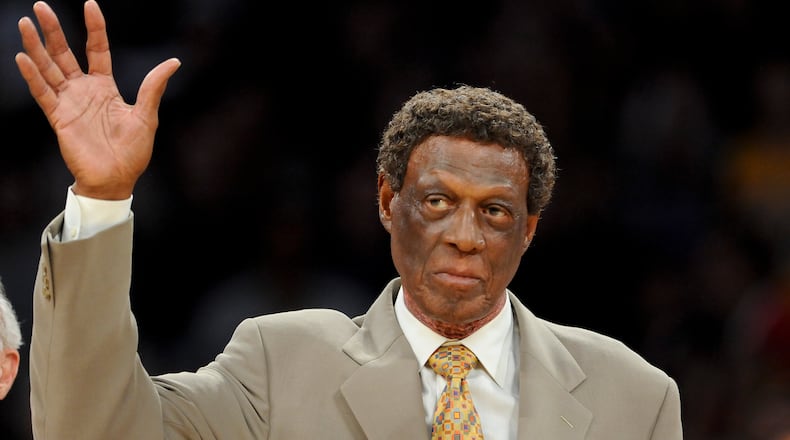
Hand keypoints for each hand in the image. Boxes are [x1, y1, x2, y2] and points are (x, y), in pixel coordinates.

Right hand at [15, 0, 180, 199]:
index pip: (97, 49)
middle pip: (65, 53)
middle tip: (40, 6)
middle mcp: (84, 91)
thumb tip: (173, 61)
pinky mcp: (59, 118)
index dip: (94, 28)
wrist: (117, 180)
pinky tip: (24, 58)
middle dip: (54, 30)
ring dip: (37, 46)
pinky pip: (43, 93)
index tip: (90, 4)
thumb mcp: (146, 115)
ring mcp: (69, 103)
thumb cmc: (133, 152)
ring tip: (25, 23)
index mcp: (105, 87)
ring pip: (49, 68)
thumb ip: (153, 86)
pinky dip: (33, 76)